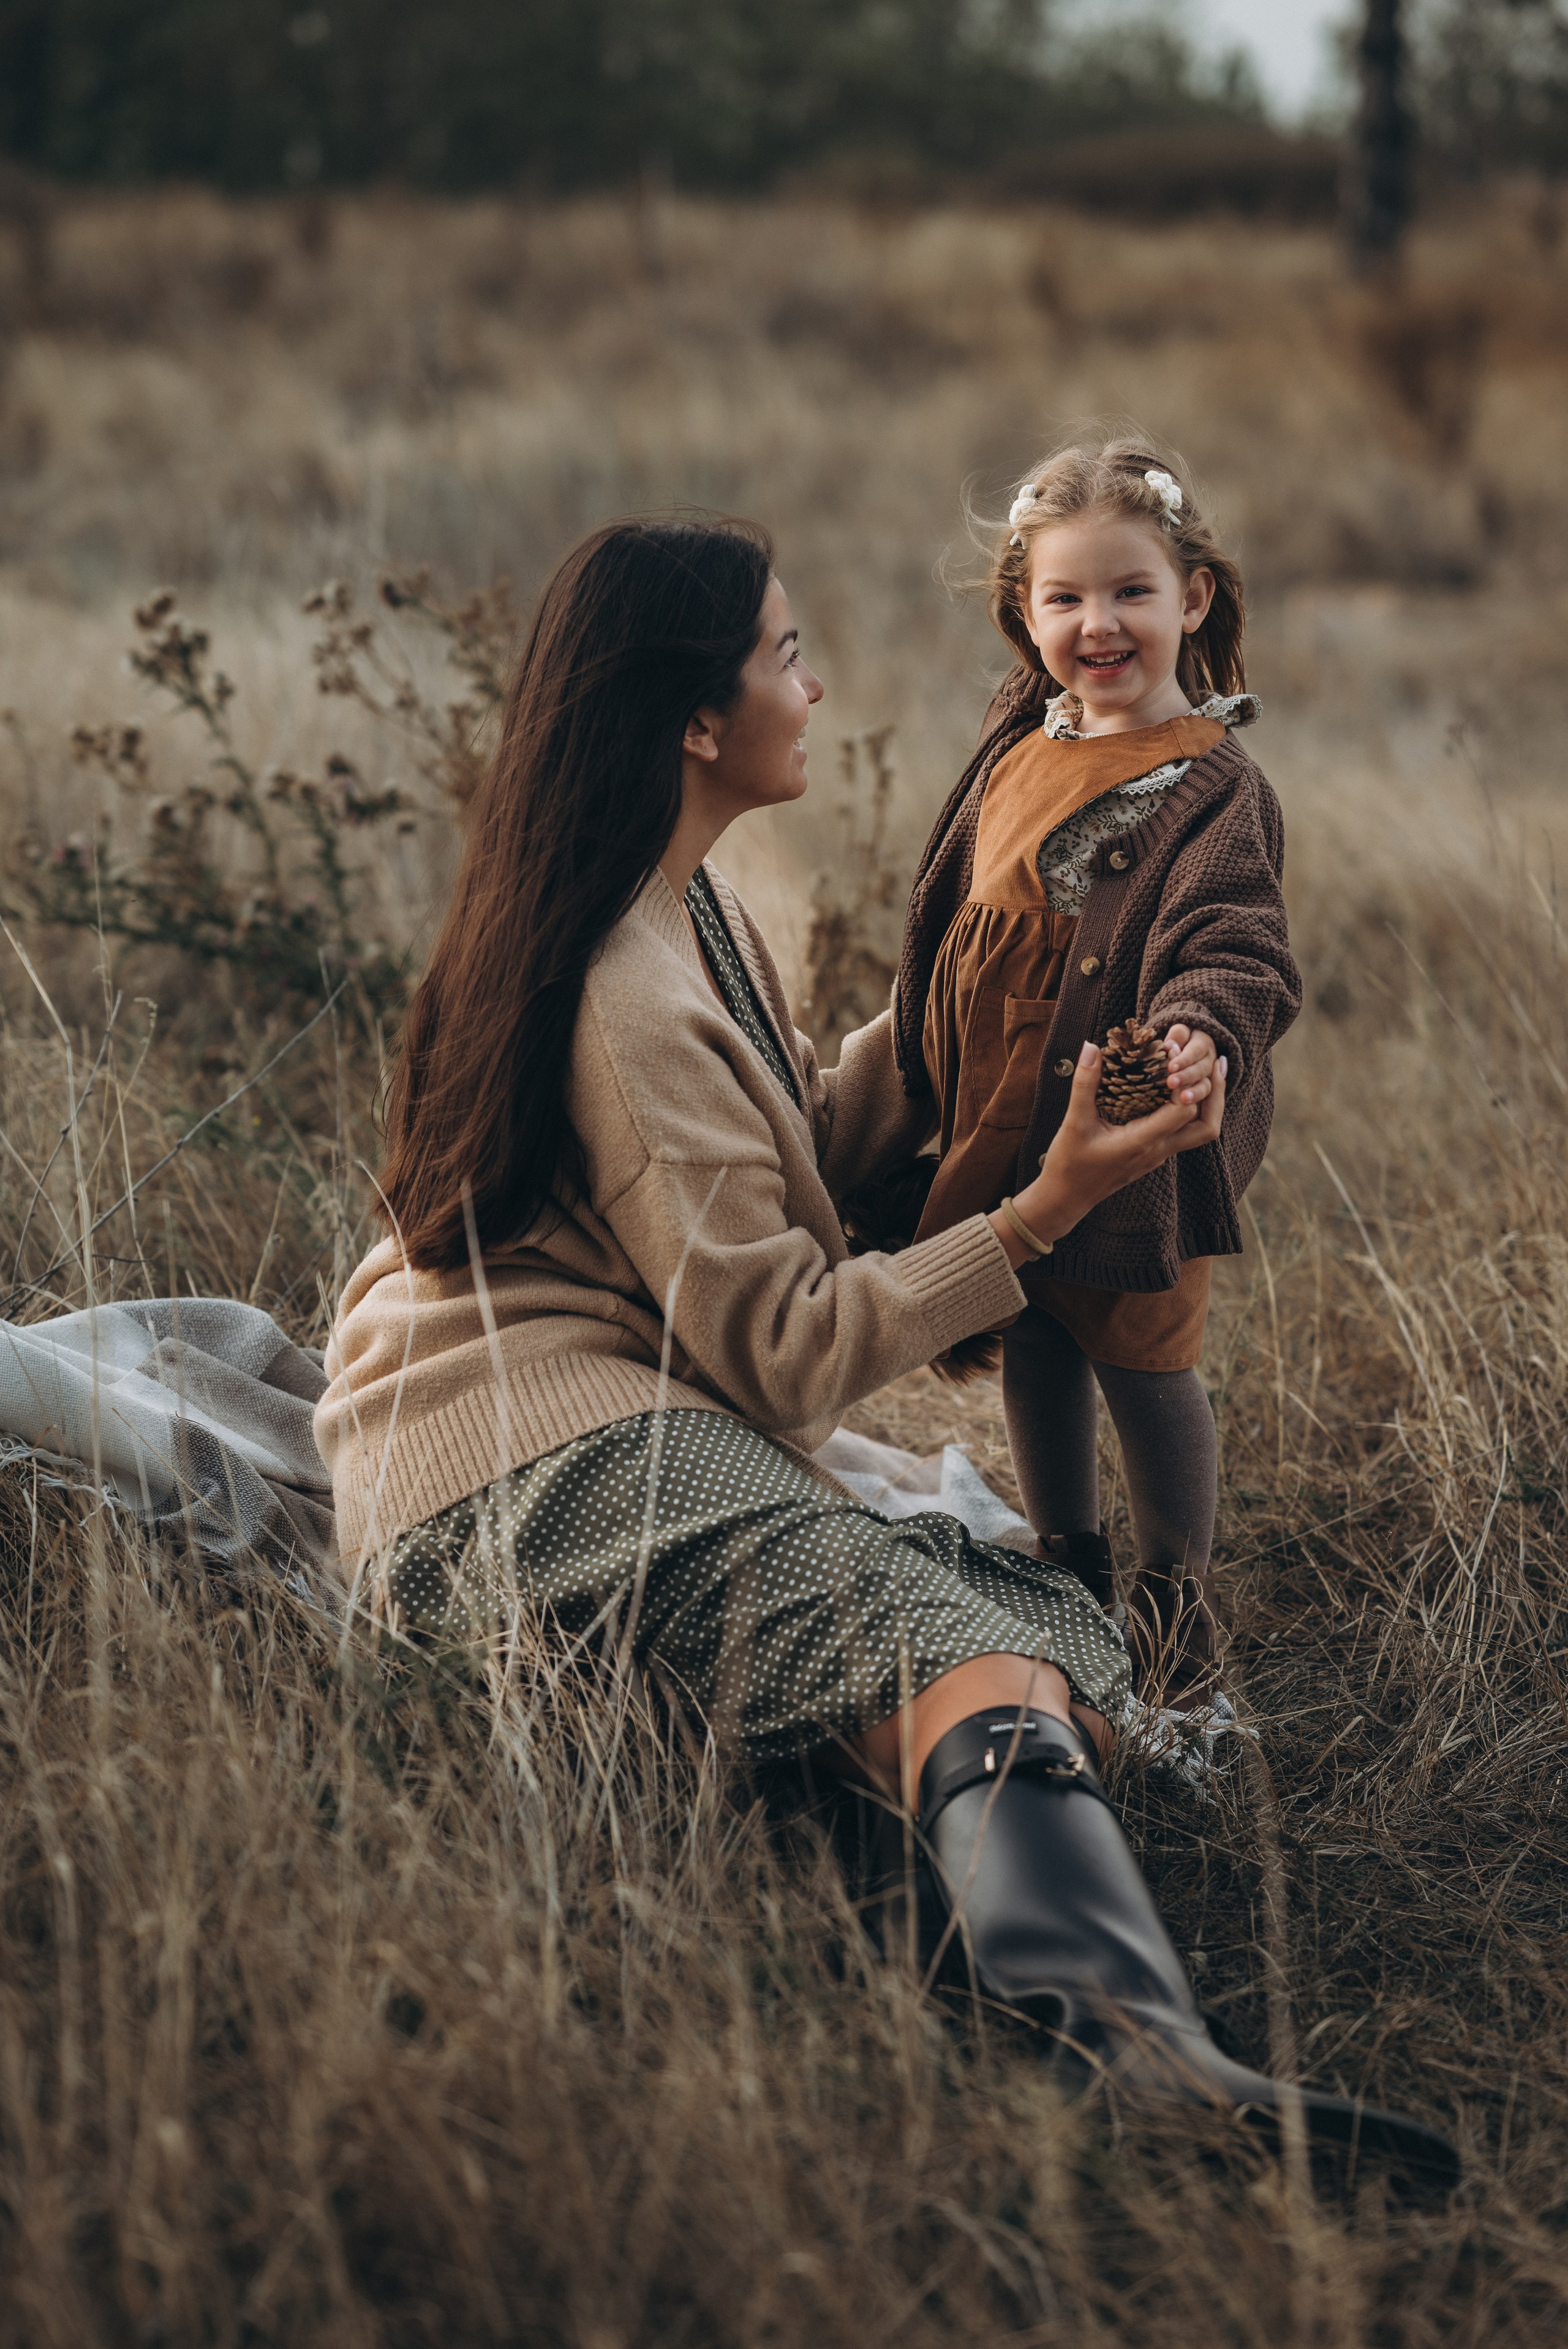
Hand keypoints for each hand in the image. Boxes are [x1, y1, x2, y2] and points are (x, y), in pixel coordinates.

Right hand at [988, 1039, 1225, 1269]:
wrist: (1066, 1198)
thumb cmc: (1069, 1164)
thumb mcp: (1074, 1122)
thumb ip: (1085, 1084)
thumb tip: (1091, 1046)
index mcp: (1142, 1142)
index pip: (1183, 1111)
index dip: (1185, 1081)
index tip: (1173, 1054)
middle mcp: (1158, 1151)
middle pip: (1207, 1126)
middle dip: (1215, 1093)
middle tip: (1215, 1061)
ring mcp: (1159, 1154)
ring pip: (1200, 1130)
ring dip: (1208, 1102)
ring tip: (1207, 1071)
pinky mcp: (1154, 1154)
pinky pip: (1185, 1131)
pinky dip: (1191, 1108)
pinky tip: (1182, 1088)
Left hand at [1163, 1023, 1216, 1104]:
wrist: (1184, 1046)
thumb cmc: (1175, 1038)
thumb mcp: (1178, 1032)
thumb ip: (1178, 1034)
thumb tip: (1171, 1044)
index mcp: (1204, 1041)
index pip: (1196, 1050)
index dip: (1185, 1059)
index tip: (1171, 1067)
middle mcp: (1211, 1059)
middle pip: (1202, 1069)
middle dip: (1187, 1076)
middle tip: (1171, 1082)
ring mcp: (1210, 1076)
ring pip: (1206, 1086)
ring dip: (1195, 1092)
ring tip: (1183, 1100)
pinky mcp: (1205, 1089)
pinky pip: (1205, 1098)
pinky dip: (1196, 1102)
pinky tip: (1182, 1107)